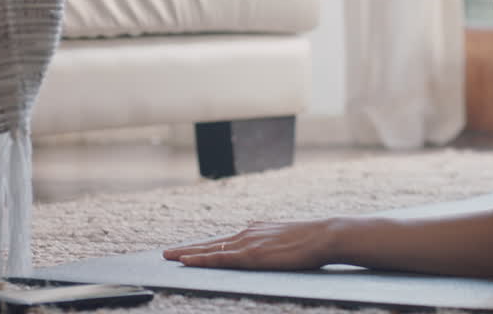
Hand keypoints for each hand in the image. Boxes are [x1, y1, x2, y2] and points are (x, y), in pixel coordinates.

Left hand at [162, 219, 337, 270]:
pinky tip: (187, 262)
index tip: (190, 249)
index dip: (206, 246)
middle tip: (167, 253)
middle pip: (212, 242)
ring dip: (188, 253)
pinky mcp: (251, 254)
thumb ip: (273, 242)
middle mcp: (249, 233)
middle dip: (189, 248)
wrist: (325, 236)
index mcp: (258, 230)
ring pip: (210, 248)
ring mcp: (248, 242)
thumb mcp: (289, 238)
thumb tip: (267, 244)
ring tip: (169, 257)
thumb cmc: (314, 240)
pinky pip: (219, 257)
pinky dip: (200, 259)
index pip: (225, 240)